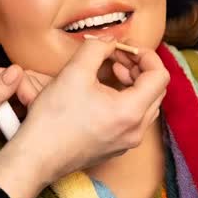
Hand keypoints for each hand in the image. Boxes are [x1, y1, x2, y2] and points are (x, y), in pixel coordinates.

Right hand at [0, 38, 168, 197]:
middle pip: (157, 91)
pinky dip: (127, 100)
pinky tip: (104, 94)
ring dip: (135, 84)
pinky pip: (134, 119)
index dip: (147, 55)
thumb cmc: (53, 118)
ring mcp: (128, 142)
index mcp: (131, 111)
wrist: (37, 156)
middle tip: (117, 57)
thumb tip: (109, 40)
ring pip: (147, 105)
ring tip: (111, 72)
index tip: (127, 48)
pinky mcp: (117, 148)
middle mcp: (136, 130)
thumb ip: (97, 47)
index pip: (160, 76)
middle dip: (140, 68)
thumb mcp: (74, 71)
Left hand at [0, 62, 36, 184]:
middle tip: (39, 118)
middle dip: (32, 100)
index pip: (13, 76)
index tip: (34, 106)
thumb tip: (17, 70)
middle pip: (21, 87)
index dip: (26, 90)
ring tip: (39, 126)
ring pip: (22, 103)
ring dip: (31, 112)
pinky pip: (18, 118)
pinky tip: (32, 131)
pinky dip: (26, 123)